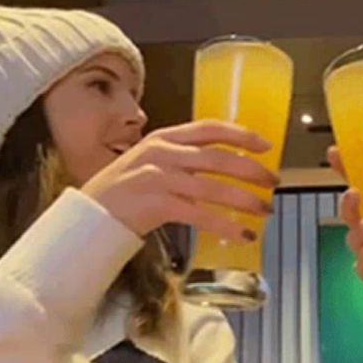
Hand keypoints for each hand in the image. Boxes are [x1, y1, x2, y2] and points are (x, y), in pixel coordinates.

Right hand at [82, 119, 279, 238]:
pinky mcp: (157, 204)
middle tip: (274, 182)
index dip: (242, 135)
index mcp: (164, 138)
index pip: (210, 128)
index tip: (266, 145)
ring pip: (214, 187)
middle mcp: (163, 153)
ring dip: (245, 200)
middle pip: (218, 158)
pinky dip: (226, 225)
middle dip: (252, 171)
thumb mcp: (150, 162)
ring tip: (265, 210)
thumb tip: (223, 166)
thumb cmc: (122, 192)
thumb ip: (181, 159)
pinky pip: (201, 214)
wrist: (88, 216)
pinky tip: (243, 234)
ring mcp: (159, 178)